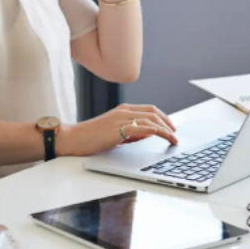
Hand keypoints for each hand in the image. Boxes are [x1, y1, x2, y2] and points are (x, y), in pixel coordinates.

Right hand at [56, 104, 177, 156]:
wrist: (73, 138)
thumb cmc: (92, 137)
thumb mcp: (115, 132)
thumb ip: (131, 132)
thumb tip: (148, 134)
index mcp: (123, 110)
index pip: (149, 109)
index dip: (163, 117)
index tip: (171, 127)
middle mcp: (124, 111)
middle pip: (153, 112)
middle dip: (167, 122)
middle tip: (175, 134)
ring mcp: (121, 119)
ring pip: (150, 120)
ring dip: (164, 129)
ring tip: (172, 139)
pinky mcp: (117, 129)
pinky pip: (141, 127)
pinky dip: (154, 130)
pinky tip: (161, 135)